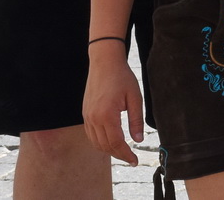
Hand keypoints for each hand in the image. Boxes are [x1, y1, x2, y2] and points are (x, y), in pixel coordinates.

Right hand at [83, 48, 144, 164]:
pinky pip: (91, 135)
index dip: (126, 155)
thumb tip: (138, 140)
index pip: (116, 143)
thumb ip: (136, 120)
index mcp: (107, 115)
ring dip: (109, 150)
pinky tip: (110, 142)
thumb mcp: (135, 97)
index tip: (135, 161)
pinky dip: (100, 142)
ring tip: (122, 152)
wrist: (104, 62)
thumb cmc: (122, 77)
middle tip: (131, 158)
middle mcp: (94, 118)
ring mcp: (87, 117)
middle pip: (105, 146)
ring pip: (96, 143)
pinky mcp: (85, 114)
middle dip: (119, 155)